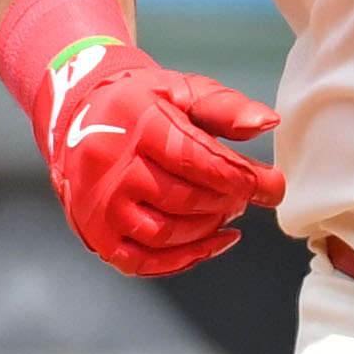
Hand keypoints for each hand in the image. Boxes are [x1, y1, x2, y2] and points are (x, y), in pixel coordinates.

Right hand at [37, 40, 282, 275]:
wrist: (81, 115)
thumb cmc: (141, 103)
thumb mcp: (183, 90)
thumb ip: (226, 107)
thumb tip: (266, 122)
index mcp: (137, 124)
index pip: (199, 160)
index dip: (243, 178)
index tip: (273, 186)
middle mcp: (112, 168)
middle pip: (186, 200)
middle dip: (228, 201)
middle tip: (245, 193)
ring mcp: (101, 205)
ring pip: (167, 234)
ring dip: (209, 229)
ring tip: (226, 210)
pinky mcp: (96, 234)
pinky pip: (144, 262)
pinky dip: (185, 258)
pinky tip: (214, 241)